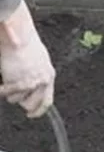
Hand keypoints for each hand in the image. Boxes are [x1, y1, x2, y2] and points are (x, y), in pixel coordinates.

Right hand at [0, 1, 54, 117]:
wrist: (20, 36)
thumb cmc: (26, 45)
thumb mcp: (38, 60)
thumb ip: (38, 73)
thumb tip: (35, 86)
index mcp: (49, 75)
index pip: (47, 100)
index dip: (39, 110)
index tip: (31, 115)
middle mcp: (43, 81)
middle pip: (32, 103)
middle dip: (22, 101)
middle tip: (14, 94)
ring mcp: (32, 82)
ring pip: (17, 99)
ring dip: (10, 93)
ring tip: (7, 81)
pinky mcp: (19, 81)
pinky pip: (8, 94)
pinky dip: (3, 90)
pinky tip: (1, 85)